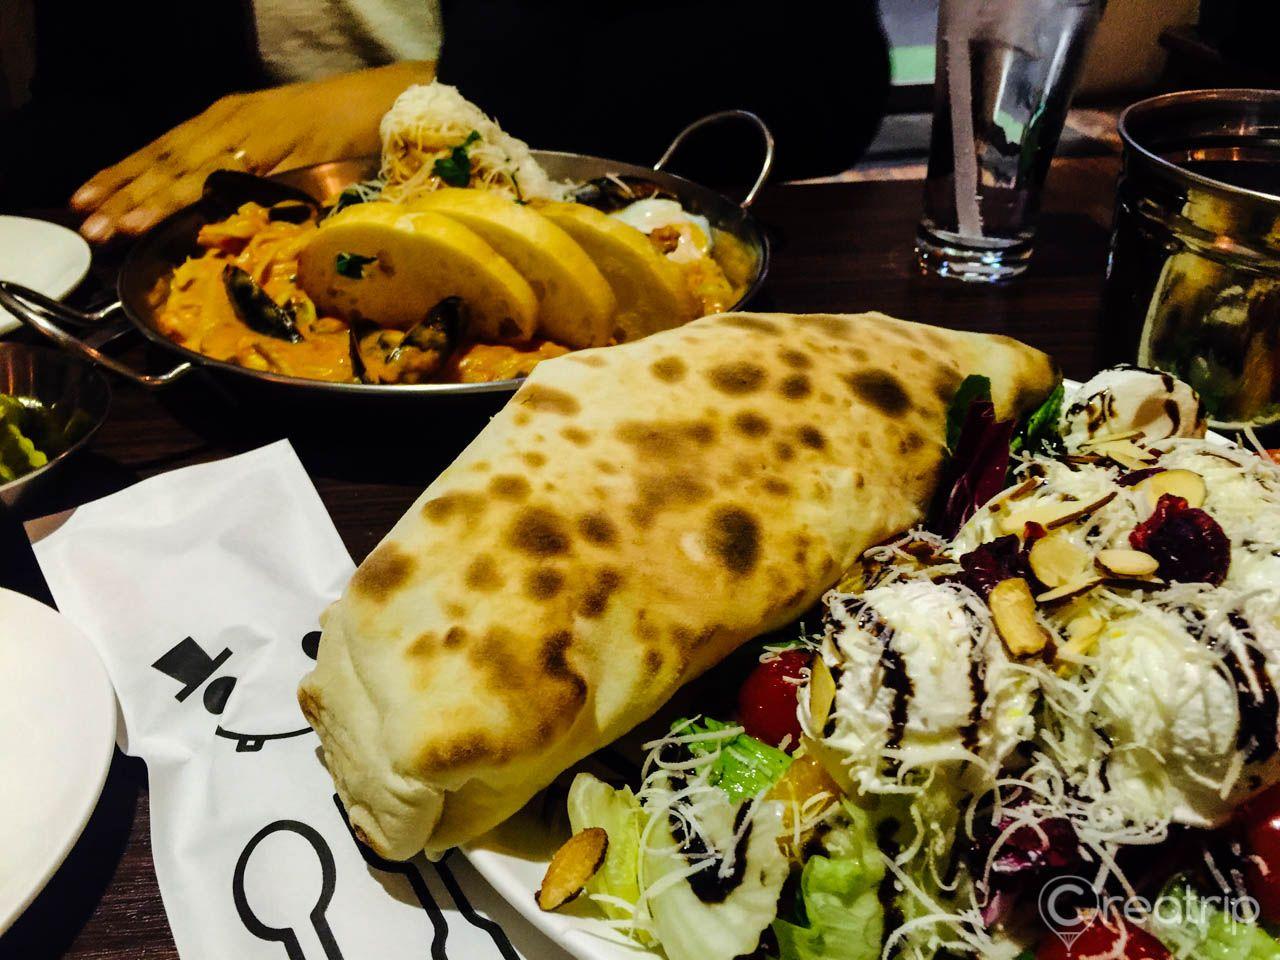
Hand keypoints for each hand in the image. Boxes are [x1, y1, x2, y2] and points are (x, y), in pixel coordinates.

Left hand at [71, 61, 433, 243]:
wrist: (388, 104)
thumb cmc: (348, 132)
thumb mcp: (293, 158)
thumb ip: (265, 182)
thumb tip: (243, 218)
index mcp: (231, 123)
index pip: (167, 150)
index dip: (128, 173)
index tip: (93, 197)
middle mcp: (229, 120)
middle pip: (163, 157)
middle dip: (121, 188)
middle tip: (84, 218)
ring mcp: (247, 129)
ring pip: (180, 166)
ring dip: (140, 198)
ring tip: (107, 223)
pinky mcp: (268, 142)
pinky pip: (217, 173)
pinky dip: (181, 194)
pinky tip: (154, 211)